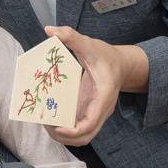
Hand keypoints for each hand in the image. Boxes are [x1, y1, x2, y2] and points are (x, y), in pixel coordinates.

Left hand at [42, 25, 123, 146]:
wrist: (122, 64)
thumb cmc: (107, 56)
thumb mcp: (89, 44)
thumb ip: (71, 36)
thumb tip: (50, 30)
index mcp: (103, 96)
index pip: (90, 123)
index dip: (72, 131)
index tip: (57, 127)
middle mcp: (101, 110)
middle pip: (85, 137)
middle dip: (64, 136)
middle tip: (46, 124)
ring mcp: (96, 113)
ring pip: (82, 137)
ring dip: (64, 136)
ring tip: (46, 124)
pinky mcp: (91, 113)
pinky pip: (79, 129)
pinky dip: (66, 130)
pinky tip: (52, 119)